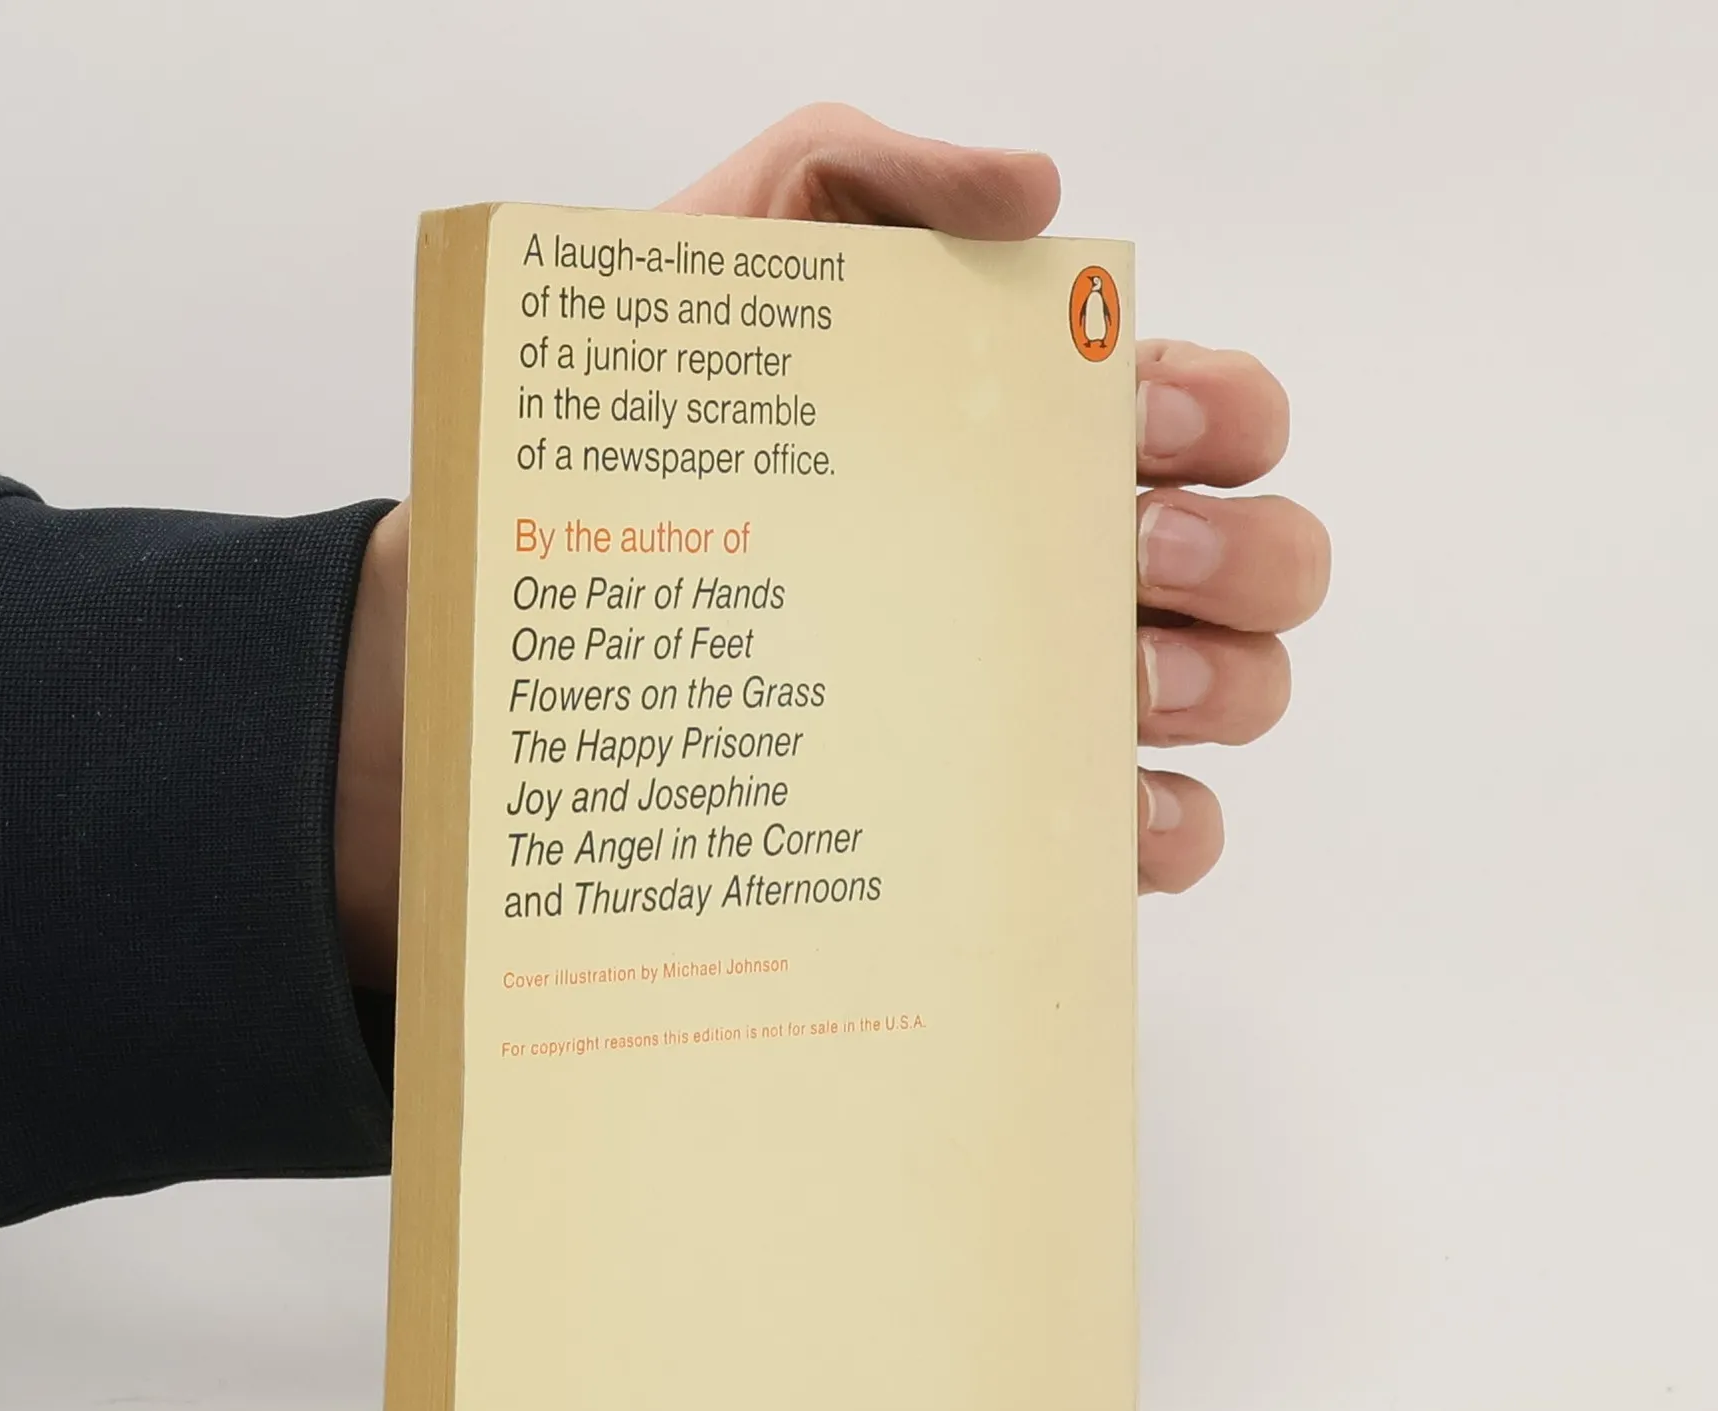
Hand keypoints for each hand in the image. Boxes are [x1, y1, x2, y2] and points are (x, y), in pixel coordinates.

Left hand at [662, 104, 1329, 894]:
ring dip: (1222, 686)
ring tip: (1121, 683)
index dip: (1227, 411)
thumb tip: (1034, 190)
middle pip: (1264, 561)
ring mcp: (1053, 695)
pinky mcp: (1016, 814)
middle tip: (1139, 556)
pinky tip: (1105, 807)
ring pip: (1238, 695)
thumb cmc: (649, 418)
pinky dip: (1169, 826)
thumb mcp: (740, 251)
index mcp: (1041, 434)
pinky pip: (1156, 836)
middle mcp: (1071, 564)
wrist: (545, 576)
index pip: (1213, 413)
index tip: (1143, 416)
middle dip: (1246, 555)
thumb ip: (879, 174)